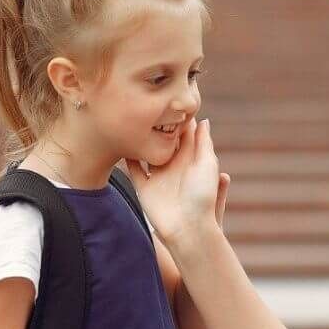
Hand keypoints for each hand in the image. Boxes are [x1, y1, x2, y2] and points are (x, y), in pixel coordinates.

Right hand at [127, 119, 227, 250]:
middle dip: (157, 125)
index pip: (184, 133)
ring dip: (141, 140)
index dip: (178, 118)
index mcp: (191, 159)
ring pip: (148, 153)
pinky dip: (127, 159)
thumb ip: (203, 143)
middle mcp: (174, 166)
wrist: (188, 229)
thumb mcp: (208, 165)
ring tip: (132, 122)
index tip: (169, 99)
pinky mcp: (145, 188)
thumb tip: (203, 120)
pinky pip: (133, 170)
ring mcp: (158, 177)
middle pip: (164, 140)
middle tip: (147, 106)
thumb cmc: (202, 197)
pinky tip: (121, 144)